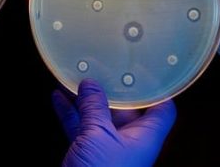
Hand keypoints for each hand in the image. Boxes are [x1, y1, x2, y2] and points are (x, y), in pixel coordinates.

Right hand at [52, 79, 176, 166]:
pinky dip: (69, 112)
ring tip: (74, 78)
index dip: (156, 88)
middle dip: (110, 89)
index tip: (145, 68)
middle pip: (125, 108)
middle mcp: (128, 141)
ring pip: (97, 115)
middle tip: (99, 67)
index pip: (161, 108)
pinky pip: (79, 127)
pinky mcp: (86, 152)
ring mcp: (106, 147)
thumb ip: (94, 108)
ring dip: (85, 99)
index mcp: (143, 138)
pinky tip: (59, 99)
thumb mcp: (98, 136)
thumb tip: (91, 85)